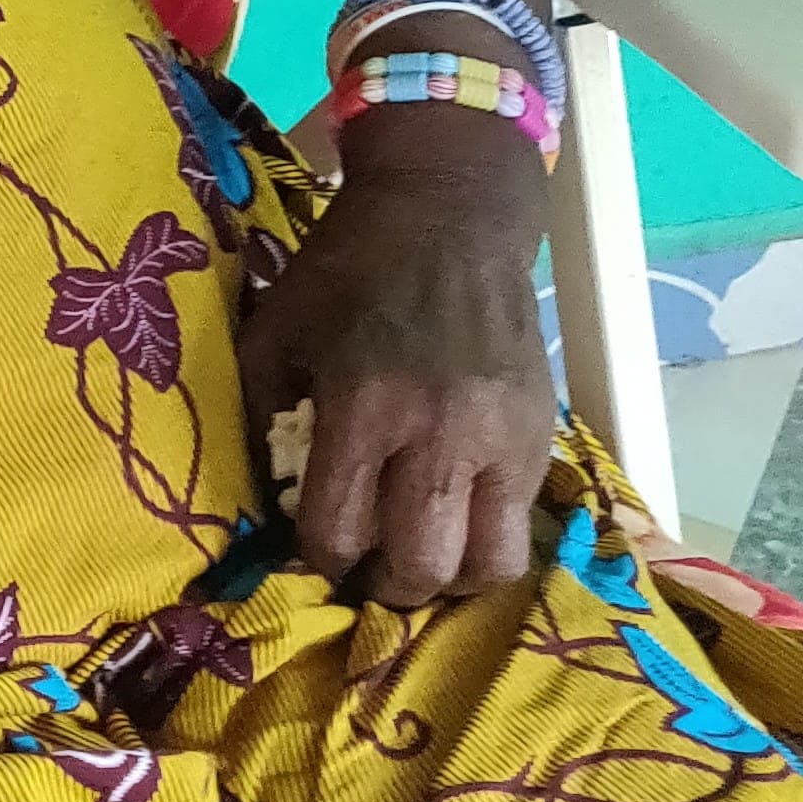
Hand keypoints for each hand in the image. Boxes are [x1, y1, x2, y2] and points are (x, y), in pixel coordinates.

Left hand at [237, 128, 554, 608]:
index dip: (316, 558)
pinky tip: (454, 519)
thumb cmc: (345, 273)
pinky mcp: (541, 432)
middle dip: (384, 586)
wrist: (447, 215)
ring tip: (419, 556)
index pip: (339, 530)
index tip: (309, 549)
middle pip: (421, 565)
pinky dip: (487, 539)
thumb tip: (263, 500)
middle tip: (366, 570)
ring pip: (491, 564)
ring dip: (449, 578)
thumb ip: (261, 417)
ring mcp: (501, 436)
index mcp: (363, 403)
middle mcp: (439, 430)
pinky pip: (524, 523)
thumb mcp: (275, 331)